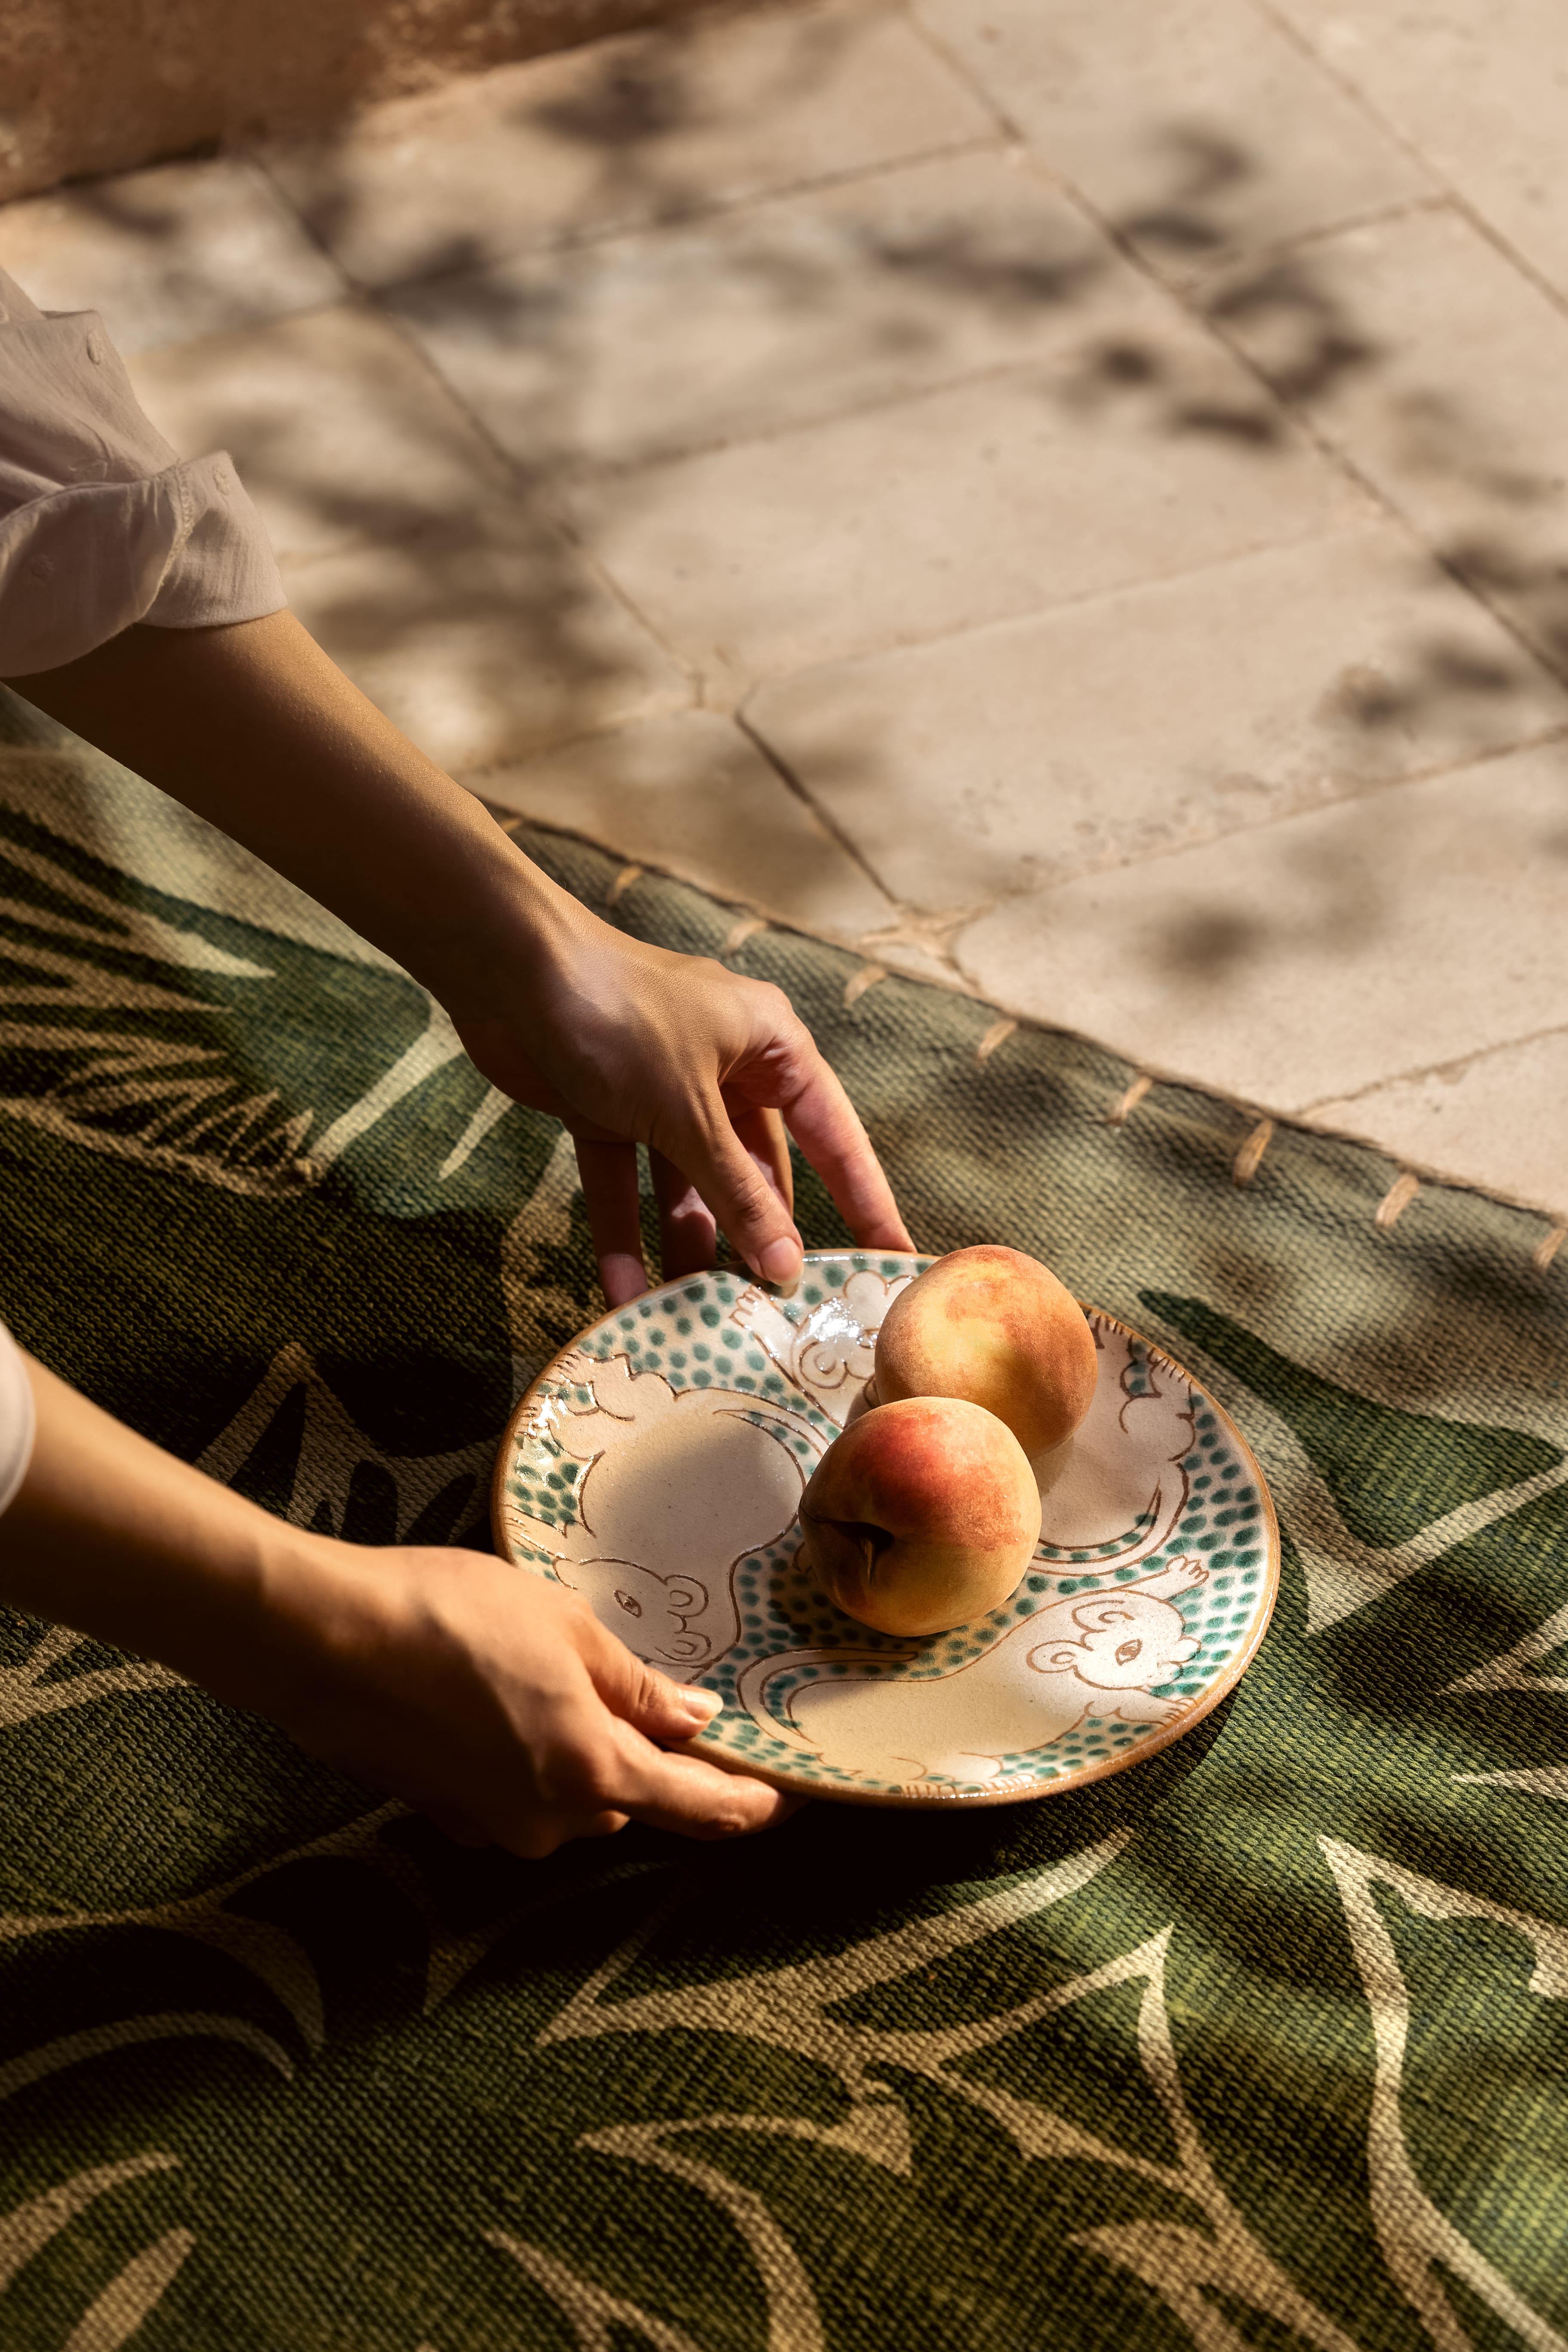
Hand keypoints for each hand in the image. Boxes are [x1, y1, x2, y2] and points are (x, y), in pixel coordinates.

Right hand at [276, 1541, 788, 1856]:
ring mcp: (491, 1824)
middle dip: (646, 1755)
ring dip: (579, 1751)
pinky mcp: (445, 1812)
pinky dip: (523, 1756)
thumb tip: (697, 1720)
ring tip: (551, 1671)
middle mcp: (548, 1819)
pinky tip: (497, 1695)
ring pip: (569, 1798)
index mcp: (593, 1774)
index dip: (750, 1805)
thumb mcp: (565, 1629)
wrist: (324, 1641)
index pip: (700, 1810)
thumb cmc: (449, 1616)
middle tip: (653, 1691)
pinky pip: (514, 1794)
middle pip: (630, 1802)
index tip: (787, 1797)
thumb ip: (637, 1687)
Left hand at [453, 896, 912, 1305]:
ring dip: (688, 1246)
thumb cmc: (617, 1017)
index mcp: (770, 1047)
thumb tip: (785, 1264)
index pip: (834, 1137)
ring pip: (689, 1186)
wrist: (505, 971)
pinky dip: (623, 1234)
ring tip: (698, 1319)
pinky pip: (627, 1184)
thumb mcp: (689, 1112)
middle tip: (777, 1312)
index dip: (863, 1200)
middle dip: (760, 1238)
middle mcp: (725, 1069)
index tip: (889, 1260)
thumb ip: (736, 1192)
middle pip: (758, 1171)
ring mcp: (663, 1092)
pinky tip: (625, 1295)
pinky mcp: (607, 1110)